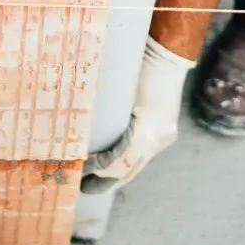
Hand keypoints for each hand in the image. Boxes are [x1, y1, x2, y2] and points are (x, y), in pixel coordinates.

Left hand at [81, 37, 195, 193]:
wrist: (167, 56)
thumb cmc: (139, 67)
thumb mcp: (117, 89)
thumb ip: (103, 112)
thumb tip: (77, 128)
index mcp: (148, 130)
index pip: (121, 162)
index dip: (100, 169)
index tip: (81, 170)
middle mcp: (159, 138)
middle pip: (131, 170)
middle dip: (108, 180)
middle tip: (86, 187)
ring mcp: (165, 135)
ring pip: (139, 163)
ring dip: (118, 172)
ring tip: (98, 178)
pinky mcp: (166, 131)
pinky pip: (145, 153)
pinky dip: (129, 159)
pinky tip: (115, 162)